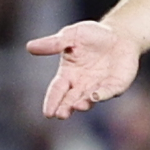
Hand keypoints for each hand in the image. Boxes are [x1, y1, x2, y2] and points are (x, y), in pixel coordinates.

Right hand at [26, 19, 140, 118]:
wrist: (120, 34)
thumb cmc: (92, 35)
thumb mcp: (71, 35)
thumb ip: (53, 43)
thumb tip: (29, 47)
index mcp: (68, 75)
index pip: (57, 90)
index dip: (52, 101)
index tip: (48, 113)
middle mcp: (82, 85)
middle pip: (70, 100)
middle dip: (65, 108)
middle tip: (60, 114)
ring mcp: (98, 87)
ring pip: (88, 100)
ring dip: (82, 104)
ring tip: (77, 105)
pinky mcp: (115, 85)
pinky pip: (107, 92)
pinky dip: (101, 95)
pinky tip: (95, 95)